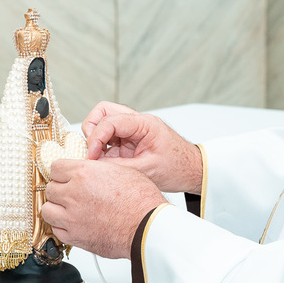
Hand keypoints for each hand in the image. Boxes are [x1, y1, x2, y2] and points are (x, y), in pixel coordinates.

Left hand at [42, 160, 167, 257]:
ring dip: (56, 208)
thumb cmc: (141, 200)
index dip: (63, 172)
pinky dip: (62, 226)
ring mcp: (71, 217)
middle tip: (72, 193)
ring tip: (69, 209)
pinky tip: (74, 223)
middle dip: (61, 190)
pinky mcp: (74, 236)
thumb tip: (86, 171)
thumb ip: (96, 170)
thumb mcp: (121, 170)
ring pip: (47, 209)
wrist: (147, 227)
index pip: (55, 167)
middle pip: (50, 188)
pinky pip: (56, 229)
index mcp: (84, 173)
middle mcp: (73, 193)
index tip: (66, 176)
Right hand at [82, 103, 203, 192]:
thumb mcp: (147, 170)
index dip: (95, 138)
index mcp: (144, 123)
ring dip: (96, 139)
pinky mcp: (129, 140)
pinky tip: (105, 162)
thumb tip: (93, 166)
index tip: (91, 157)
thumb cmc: (177, 168)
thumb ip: (119, 167)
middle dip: (92, 130)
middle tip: (92, 152)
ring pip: (103, 122)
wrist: (192, 171)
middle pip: (103, 112)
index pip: (110, 120)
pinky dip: (101, 148)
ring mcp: (132, 129)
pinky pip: (108, 137)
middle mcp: (137, 121)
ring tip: (98, 158)